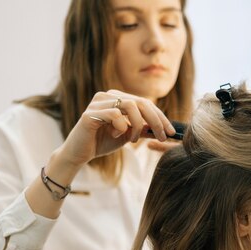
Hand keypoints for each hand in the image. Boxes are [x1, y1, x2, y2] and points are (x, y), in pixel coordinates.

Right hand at [57, 90, 176, 167]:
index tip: (171, 132)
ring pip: (130, 106)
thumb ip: (143, 129)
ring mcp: (98, 102)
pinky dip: (121, 127)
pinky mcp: (90, 113)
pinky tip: (115, 135)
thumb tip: (163, 129)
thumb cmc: (102, 142)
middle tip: (162, 137)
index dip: (161, 117)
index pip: (146, 103)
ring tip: (133, 139)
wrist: (79, 154)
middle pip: (141, 102)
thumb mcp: (128, 135)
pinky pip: (115, 115)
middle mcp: (108, 95)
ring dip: (137, 125)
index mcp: (118, 98)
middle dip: (156, 121)